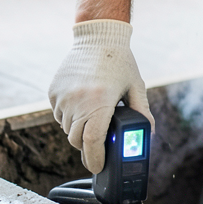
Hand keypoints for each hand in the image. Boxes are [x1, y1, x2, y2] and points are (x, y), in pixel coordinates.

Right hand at [48, 19, 152, 172]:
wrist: (98, 37)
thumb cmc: (120, 62)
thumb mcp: (135, 87)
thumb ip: (142, 113)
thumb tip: (149, 134)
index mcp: (100, 102)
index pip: (92, 143)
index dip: (95, 160)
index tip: (98, 167)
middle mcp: (78, 101)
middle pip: (77, 140)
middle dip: (87, 146)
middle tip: (98, 144)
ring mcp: (63, 97)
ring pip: (67, 128)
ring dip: (78, 130)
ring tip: (92, 116)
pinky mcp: (53, 92)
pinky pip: (59, 114)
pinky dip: (69, 116)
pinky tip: (82, 104)